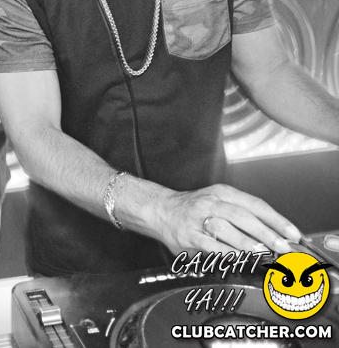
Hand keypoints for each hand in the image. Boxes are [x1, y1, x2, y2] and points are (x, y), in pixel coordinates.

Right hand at [149, 184, 299, 254]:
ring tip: (262, 253)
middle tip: (282, 246)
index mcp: (222, 193)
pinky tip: (238, 259)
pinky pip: (209, 245)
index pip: (255, 204)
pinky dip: (226, 253)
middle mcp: (210, 203)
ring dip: (246, 243)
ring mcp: (198, 219)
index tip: (292, 233)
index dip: (276, 220)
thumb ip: (243, 215)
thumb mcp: (218, 202)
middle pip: (242, 216)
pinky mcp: (188, 235)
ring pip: (226, 230)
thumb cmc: (193, 209)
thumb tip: (274, 235)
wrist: (160, 210)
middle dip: (265, 233)